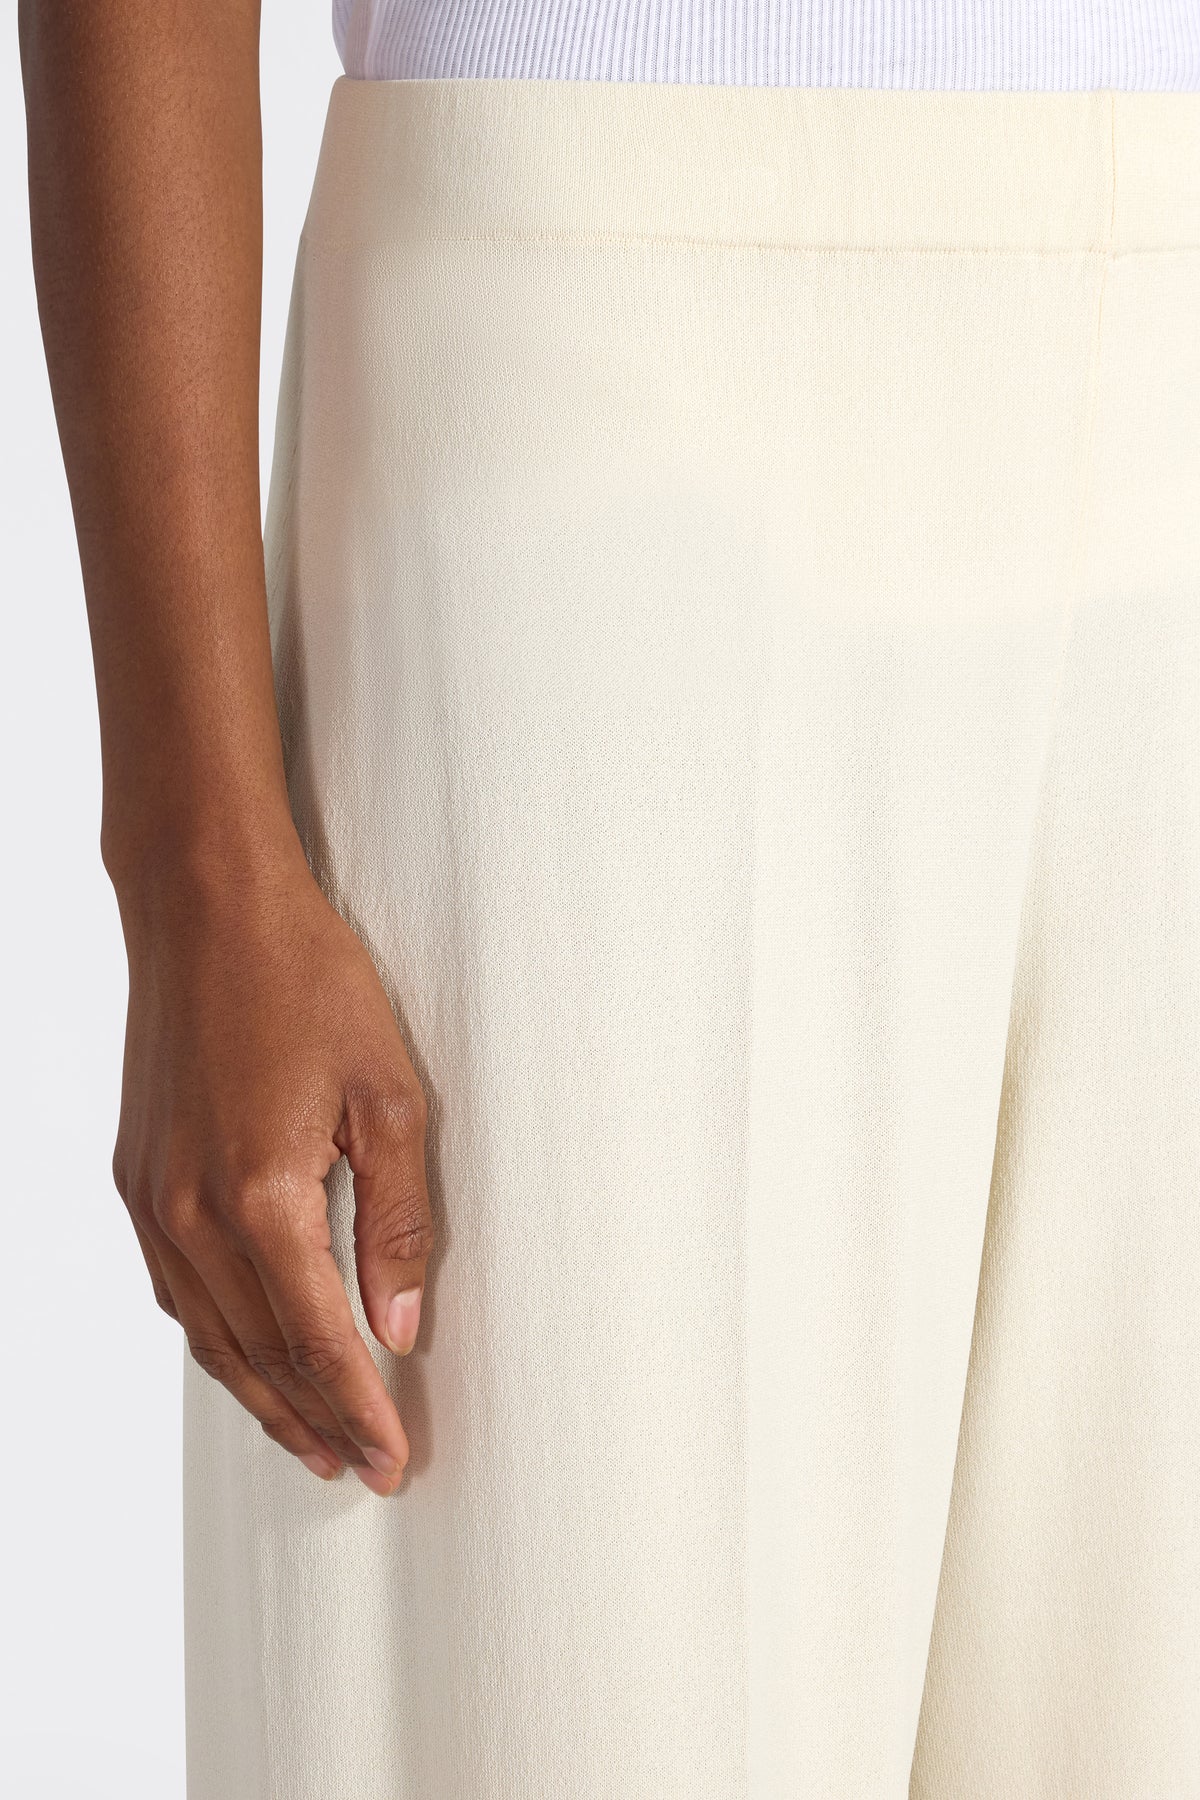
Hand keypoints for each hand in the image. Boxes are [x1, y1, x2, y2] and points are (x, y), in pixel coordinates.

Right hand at [110, 841, 431, 1494]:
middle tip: (361, 1470)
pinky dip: (215, 1339)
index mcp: (262, 1196)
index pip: (320, 1342)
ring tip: (309, 1439)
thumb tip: (402, 1326)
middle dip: (314, 1421)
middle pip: (259, 1355)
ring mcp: (152, 1199)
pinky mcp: (136, 1176)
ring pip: (208, 1334)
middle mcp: (191, 1213)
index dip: (359, 1410)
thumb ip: (398, 1219)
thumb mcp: (389, 1093)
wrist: (205, 908)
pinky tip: (245, 1354)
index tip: (393, 1460)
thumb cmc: (307, 981)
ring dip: (261, 1395)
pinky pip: (174, 1289)